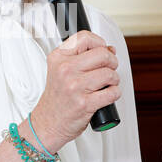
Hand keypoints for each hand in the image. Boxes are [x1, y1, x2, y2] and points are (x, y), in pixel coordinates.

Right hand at [28, 31, 119, 153]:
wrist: (48, 123)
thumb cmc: (57, 98)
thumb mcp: (60, 70)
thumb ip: (81, 57)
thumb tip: (109, 49)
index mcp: (58, 58)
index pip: (85, 37)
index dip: (99, 42)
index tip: (102, 49)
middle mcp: (65, 70)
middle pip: (102, 54)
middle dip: (112, 62)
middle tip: (108, 68)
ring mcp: (75, 87)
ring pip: (110, 73)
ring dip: (114, 80)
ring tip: (107, 84)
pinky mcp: (85, 103)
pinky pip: (112, 92)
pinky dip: (114, 94)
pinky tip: (106, 95)